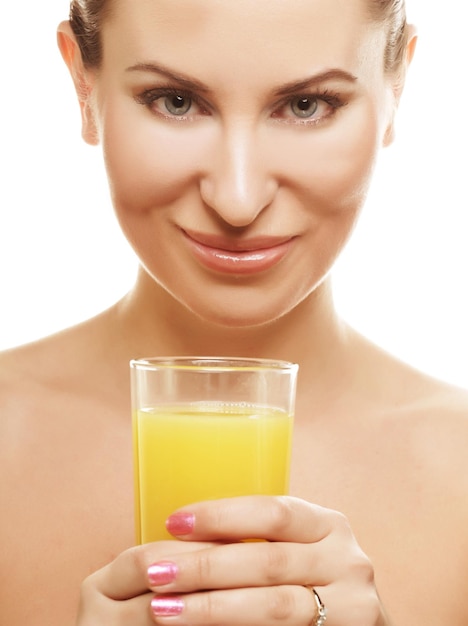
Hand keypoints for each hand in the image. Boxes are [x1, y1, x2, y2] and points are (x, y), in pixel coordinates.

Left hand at [76, 496, 387, 624]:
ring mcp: (353, 607)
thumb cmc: (310, 584)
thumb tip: (181, 532)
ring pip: (274, 606)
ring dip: (211, 607)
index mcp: (329, 526)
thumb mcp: (296, 552)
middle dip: (205, 566)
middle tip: (156, 571)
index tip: (173, 522)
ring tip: (163, 608)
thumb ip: (260, 542)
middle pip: (268, 560)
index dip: (222, 515)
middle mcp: (347, 561)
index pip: (273, 512)